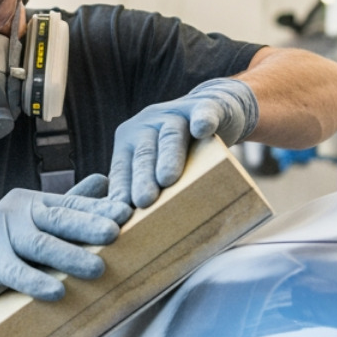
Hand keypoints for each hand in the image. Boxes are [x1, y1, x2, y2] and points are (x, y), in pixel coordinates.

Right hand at [0, 174, 132, 314]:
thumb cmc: (11, 245)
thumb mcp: (39, 224)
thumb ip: (71, 206)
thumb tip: (106, 180)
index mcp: (35, 202)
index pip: (71, 204)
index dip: (98, 209)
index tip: (126, 214)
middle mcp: (18, 212)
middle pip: (57, 219)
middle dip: (88, 226)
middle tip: (115, 234)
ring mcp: (2, 235)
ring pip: (40, 246)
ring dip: (70, 258)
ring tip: (97, 269)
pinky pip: (16, 273)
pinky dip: (37, 283)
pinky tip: (58, 292)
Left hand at [108, 78, 257, 207]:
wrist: (217, 112)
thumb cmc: (183, 151)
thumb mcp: (158, 165)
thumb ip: (144, 187)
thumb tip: (130, 230)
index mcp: (130, 141)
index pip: (122, 168)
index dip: (121, 191)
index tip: (118, 214)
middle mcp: (148, 123)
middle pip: (143, 153)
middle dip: (141, 178)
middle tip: (142, 202)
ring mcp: (177, 112)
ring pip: (171, 135)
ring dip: (168, 156)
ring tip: (167, 179)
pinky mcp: (207, 107)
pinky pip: (204, 112)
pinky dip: (203, 120)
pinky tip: (202, 129)